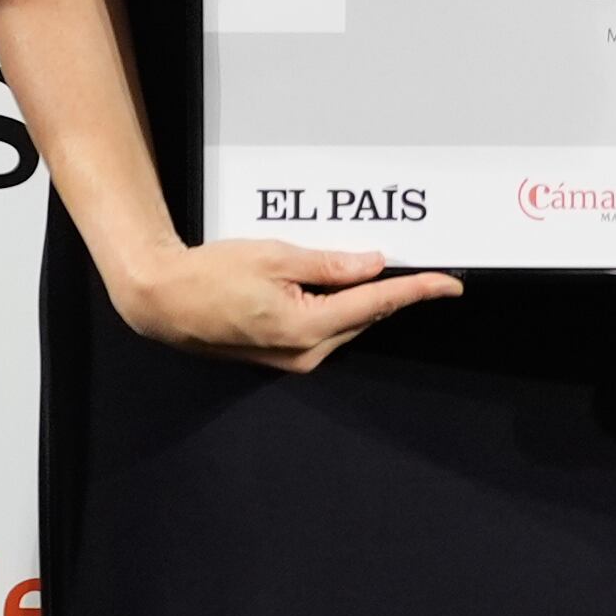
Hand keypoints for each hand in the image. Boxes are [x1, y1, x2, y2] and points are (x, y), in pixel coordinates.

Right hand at [102, 233, 463, 372]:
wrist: (165, 303)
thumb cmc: (212, 275)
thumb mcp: (275, 256)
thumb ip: (328, 263)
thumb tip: (373, 264)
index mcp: (306, 326)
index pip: (376, 303)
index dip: (417, 291)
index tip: (449, 284)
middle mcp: (305, 352)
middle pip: (365, 315)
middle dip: (392, 291)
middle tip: (421, 266)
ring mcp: (293, 358)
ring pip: (346, 323)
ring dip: (363, 297)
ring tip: (376, 266)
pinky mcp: (282, 356)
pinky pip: (325, 328)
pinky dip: (338, 306)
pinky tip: (340, 283)